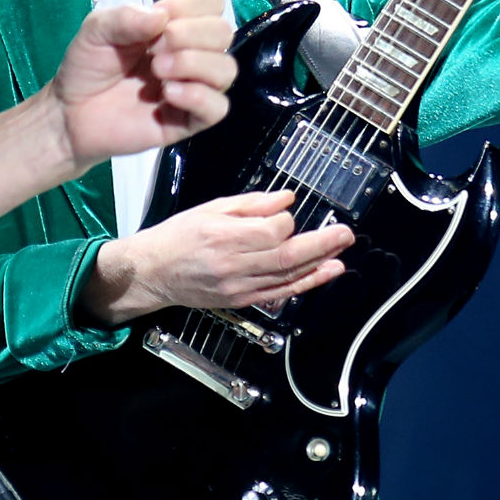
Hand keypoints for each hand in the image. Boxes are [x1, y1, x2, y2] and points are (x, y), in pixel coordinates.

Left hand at [49, 0, 234, 171]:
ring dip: (194, 63)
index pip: (210, 2)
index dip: (190, 4)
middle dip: (190, 35)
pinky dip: (198, 96)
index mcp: (173, 25)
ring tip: (158, 71)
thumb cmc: (88, 66)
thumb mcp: (97, 29)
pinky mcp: (189, 120)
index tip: (161, 16)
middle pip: (223, 32)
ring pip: (226, 69)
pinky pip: (218, 108)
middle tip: (153, 49)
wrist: (71, 113)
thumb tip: (163, 16)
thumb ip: (127, 17)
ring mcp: (193, 87)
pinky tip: (168, 94)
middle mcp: (190, 53)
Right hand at [80, 190, 355, 324]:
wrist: (154, 272)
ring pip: (288, 277)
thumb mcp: (210, 209)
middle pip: (288, 256)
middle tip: (345, 234)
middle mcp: (234, 265)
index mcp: (224, 237)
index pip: (272, 230)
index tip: (288, 213)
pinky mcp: (242, 301)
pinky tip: (324, 274)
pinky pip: (280, 294)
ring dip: (320, 265)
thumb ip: (251, 204)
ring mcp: (239, 287)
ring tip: (341, 252)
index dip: (287, 220)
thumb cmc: (178, 236)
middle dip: (322, 244)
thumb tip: (287, 199)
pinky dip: (306, 284)